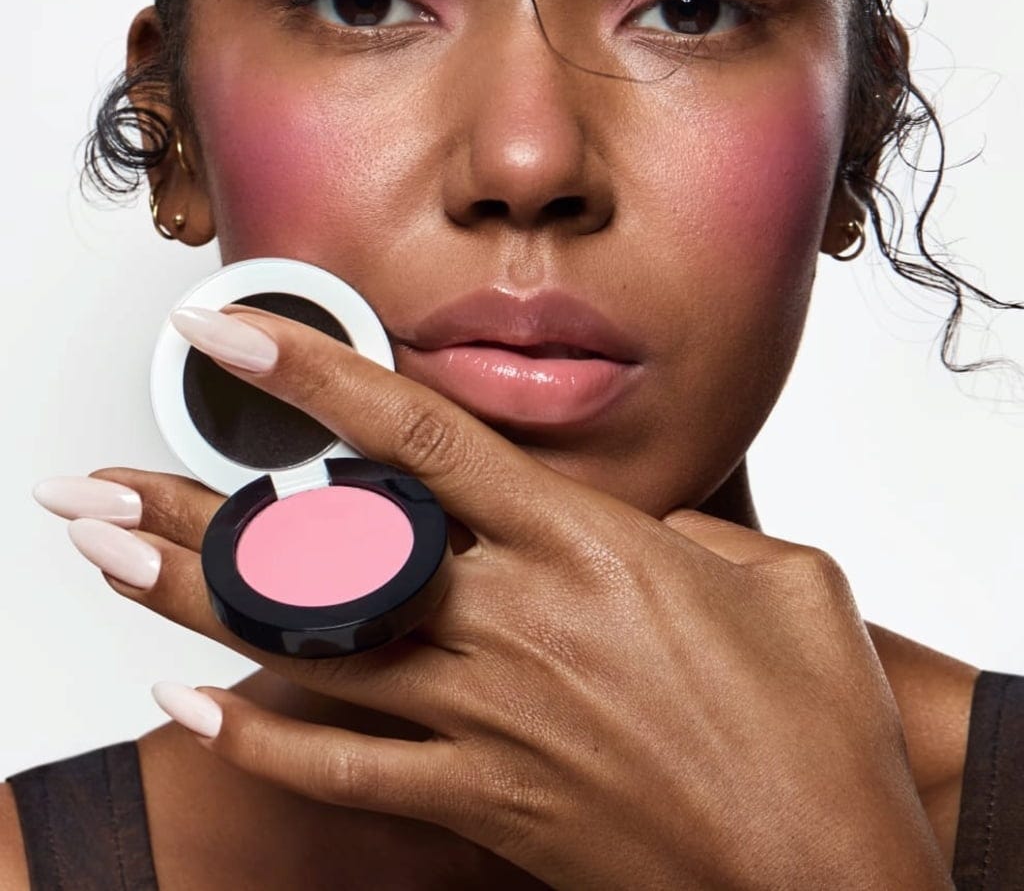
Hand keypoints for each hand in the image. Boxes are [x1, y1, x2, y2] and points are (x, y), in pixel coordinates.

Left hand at [64, 305, 949, 890]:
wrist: (828, 881)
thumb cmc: (813, 727)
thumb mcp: (777, 578)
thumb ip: (682, 527)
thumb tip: (633, 519)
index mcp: (583, 545)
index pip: (413, 435)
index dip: (309, 372)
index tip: (228, 328)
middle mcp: (512, 624)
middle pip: (318, 552)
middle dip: (192, 508)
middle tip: (91, 480)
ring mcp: (484, 720)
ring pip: (304, 652)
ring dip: (191, 605)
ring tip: (107, 560)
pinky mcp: (479, 803)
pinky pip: (340, 770)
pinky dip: (258, 738)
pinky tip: (190, 706)